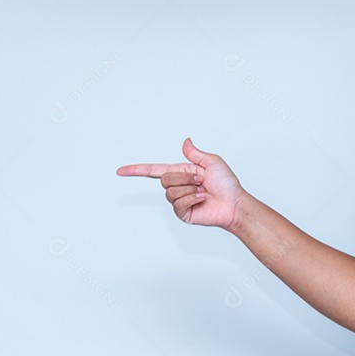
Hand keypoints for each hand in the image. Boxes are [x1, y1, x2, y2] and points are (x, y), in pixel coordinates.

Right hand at [117, 138, 243, 228]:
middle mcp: (178, 187)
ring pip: (171, 192)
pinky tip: (202, 199)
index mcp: (182, 173)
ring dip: (190, 189)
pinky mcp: (183, 214)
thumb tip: (185, 142)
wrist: (234, 204)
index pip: (154, 170)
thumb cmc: (227, 184)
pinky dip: (193, 199)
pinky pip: (179, 204)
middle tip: (201, 180)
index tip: (120, 171)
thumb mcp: (212, 162)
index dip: (137, 170)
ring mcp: (179, 201)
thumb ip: (195, 154)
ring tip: (203, 191)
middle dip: (184, 178)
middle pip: (165, 180)